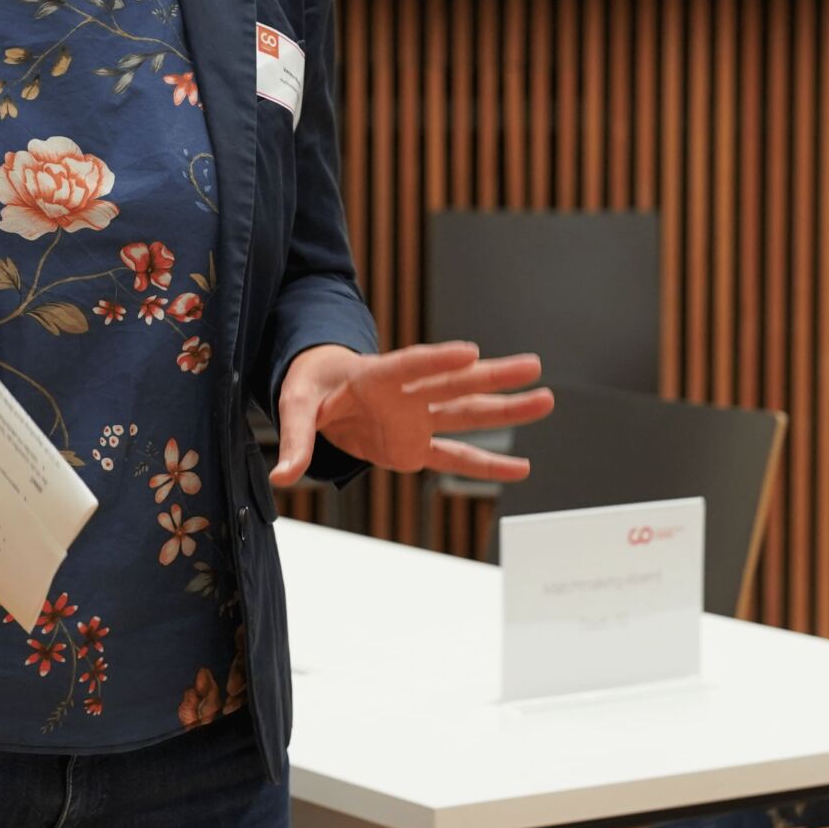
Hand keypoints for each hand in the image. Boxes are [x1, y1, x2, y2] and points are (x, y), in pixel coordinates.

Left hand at [270, 341, 551, 487]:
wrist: (322, 390)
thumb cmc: (310, 386)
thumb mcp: (295, 405)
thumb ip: (295, 440)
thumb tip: (283, 476)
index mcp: (375, 375)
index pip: (410, 365)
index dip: (438, 359)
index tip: (470, 351)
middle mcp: (406, 395)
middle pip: (453, 384)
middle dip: (492, 376)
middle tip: (533, 365)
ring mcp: (417, 419)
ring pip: (466, 414)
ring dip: (505, 409)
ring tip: (545, 400)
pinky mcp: (416, 446)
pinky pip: (455, 455)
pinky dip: (486, 464)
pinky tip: (521, 467)